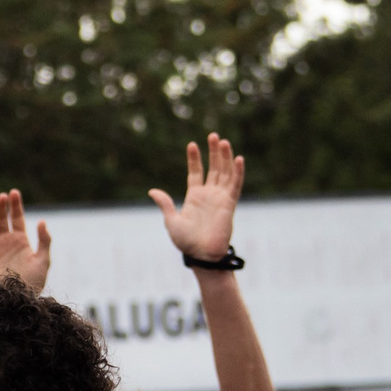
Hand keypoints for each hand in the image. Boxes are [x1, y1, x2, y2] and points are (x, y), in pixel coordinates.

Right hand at [0, 190, 51, 291]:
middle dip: (1, 207)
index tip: (14, 193)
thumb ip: (44, 241)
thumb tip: (41, 222)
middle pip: (2, 220)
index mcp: (21, 242)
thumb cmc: (32, 283)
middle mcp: (6, 243)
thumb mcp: (43, 261)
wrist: (18, 299)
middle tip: (2, 196)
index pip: (16, 219)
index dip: (15, 206)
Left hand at [152, 133, 245, 262]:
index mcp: (194, 197)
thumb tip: (152, 190)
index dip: (195, 159)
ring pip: (224, 173)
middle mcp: (208, 195)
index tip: (192, 144)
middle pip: (213, 168)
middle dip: (213, 152)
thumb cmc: (185, 242)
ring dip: (224, 157)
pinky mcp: (229, 204)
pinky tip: (237, 159)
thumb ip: (165, 203)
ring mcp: (219, 198)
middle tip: (213, 135)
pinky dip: (237, 172)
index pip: (195, 173)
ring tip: (223, 141)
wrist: (200, 254)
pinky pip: (235, 185)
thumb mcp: (171, 220)